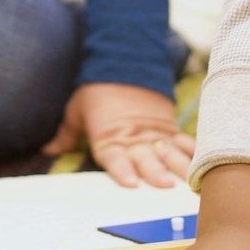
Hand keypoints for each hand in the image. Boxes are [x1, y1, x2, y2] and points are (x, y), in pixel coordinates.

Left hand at [42, 82, 193, 187]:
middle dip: (155, 173)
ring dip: (178, 165)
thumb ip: (66, 135)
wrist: (122, 63)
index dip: (122, 171)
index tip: (131, 183)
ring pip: (168, 153)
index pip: (115, 158)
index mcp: (109, 137)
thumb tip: (46, 149)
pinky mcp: (167, 126)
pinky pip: (181, 140)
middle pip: (145, 159)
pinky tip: (203, 160)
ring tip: (188, 178)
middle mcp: (133, 138)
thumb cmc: (95, 91)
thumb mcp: (76, 111)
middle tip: (165, 185)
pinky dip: (191, 150)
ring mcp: (153, 133)